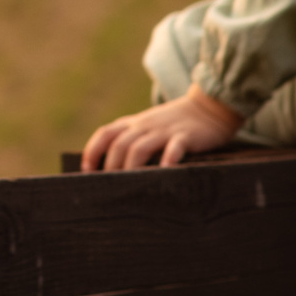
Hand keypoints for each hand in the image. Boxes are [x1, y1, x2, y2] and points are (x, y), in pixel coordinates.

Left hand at [82, 90, 242, 171]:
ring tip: (128, 187)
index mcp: (133, 124)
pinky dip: (167, 160)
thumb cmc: (173, 124)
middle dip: (111, 167)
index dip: (92, 151)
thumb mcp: (148, 127)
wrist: (208, 107)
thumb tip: (111, 171)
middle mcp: (144, 126)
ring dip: (131, 168)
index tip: (87, 171)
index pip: (105, 134)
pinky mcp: (185, 136)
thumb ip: (131, 141)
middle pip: (119, 145)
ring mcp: (164, 130)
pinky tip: (164, 174)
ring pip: (140, 147)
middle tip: (109, 188)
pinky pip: (174, 147)